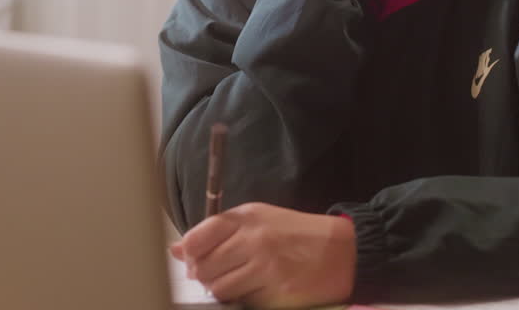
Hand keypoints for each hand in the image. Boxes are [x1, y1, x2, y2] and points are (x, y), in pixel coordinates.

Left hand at [170, 202, 355, 308]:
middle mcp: (255, 240)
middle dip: (205, 275)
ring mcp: (267, 268)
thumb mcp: (259, 219)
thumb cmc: (297, 234)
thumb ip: (217, 231)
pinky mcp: (277, 294)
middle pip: (204, 268)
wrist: (343, 251)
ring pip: (220, 290)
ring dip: (223, 290)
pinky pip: (244, 303)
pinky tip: (259, 288)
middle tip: (219, 273)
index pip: (198, 237)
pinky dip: (245, 300)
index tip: (193, 258)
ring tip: (240, 280)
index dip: (189, 253)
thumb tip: (175, 249)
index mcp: (248, 217)